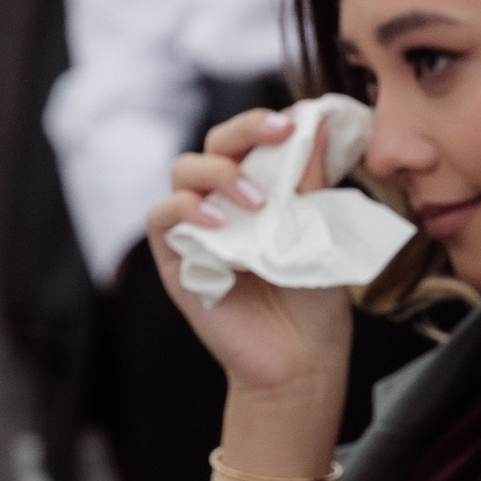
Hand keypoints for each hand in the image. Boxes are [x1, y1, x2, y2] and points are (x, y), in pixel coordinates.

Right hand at [143, 106, 358, 434]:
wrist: (301, 359)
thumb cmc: (313, 298)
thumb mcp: (317, 229)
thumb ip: (311, 180)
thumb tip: (318, 123)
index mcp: (258, 190)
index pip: (247, 139)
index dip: (263, 123)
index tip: (295, 121)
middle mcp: (223, 203)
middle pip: (213, 145)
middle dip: (244, 132)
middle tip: (278, 138)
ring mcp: (196, 229)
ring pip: (183, 172)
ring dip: (220, 174)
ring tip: (259, 203)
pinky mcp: (175, 260)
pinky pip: (162, 217)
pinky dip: (186, 208)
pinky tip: (218, 222)